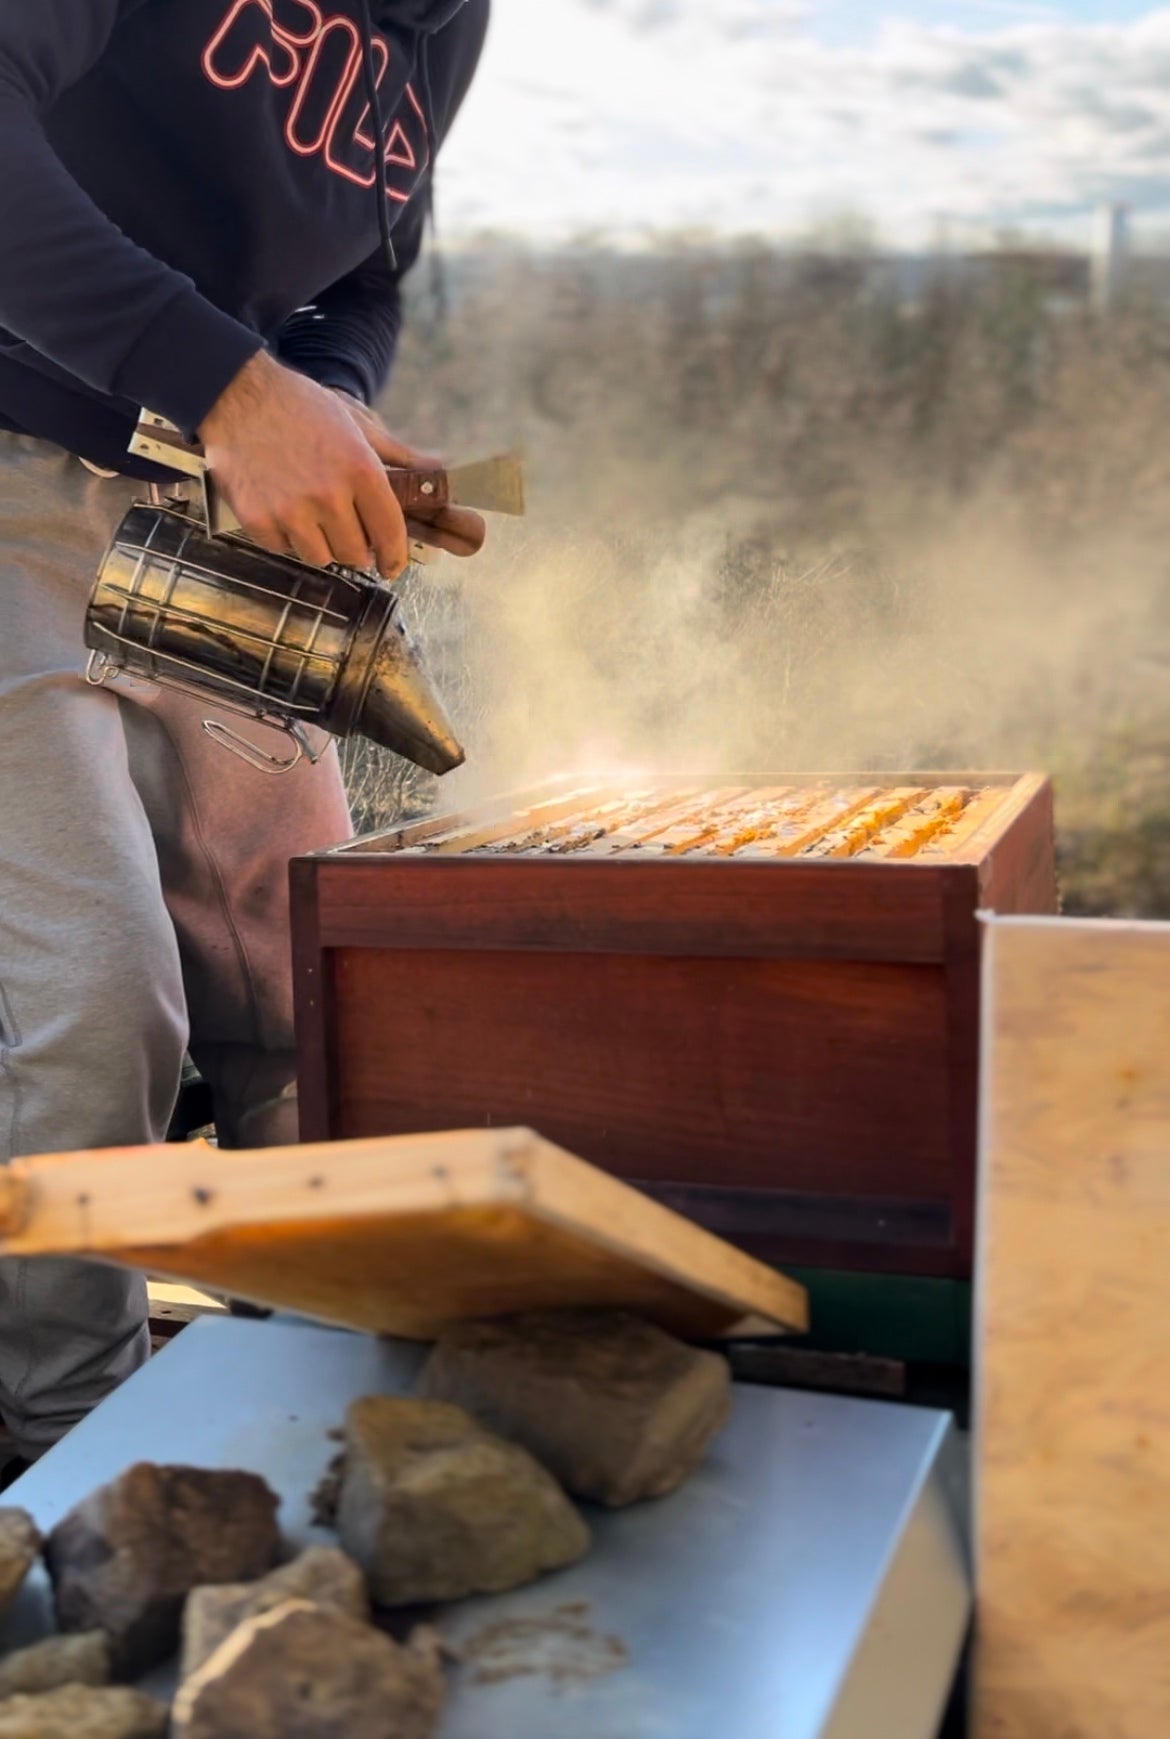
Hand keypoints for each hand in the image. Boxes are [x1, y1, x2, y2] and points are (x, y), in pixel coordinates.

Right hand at [198, 352, 415, 576]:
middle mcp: (328, 495)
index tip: (391, 566)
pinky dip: (284, 537)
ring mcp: (290, 510)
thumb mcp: (355, 423)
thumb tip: (434, 470)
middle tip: (344, 528)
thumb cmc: (302, 407)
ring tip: (310, 513)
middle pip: (354, 554)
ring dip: (319, 543)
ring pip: (320, 557)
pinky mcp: (257, 519)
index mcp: (359, 470)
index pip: (389, 532)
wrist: (238, 394)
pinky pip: (282, 549)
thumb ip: (395, 454)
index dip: (394, 556)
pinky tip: (280, 507)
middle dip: (354, 546)